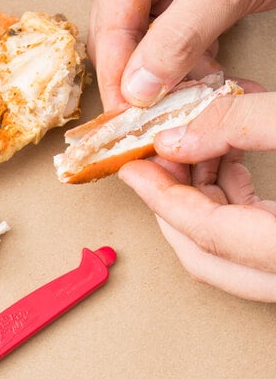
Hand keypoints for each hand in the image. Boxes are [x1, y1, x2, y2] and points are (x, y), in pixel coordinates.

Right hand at [88, 0, 275, 108]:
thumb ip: (179, 36)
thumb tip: (138, 89)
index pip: (109, 24)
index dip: (116, 74)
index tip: (125, 116)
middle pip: (124, 38)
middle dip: (141, 80)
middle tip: (150, 118)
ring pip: (152, 46)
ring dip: (170, 79)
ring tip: (190, 101)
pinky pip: (180, 43)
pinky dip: (194, 67)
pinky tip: (210, 83)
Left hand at [118, 90, 275, 301]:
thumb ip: (246, 126)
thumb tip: (179, 136)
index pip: (204, 231)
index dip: (160, 197)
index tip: (130, 170)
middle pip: (203, 253)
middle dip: (170, 204)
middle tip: (154, 160)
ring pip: (222, 246)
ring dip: (198, 197)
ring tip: (188, 148)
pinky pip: (247, 234)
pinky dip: (228, 199)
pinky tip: (222, 161)